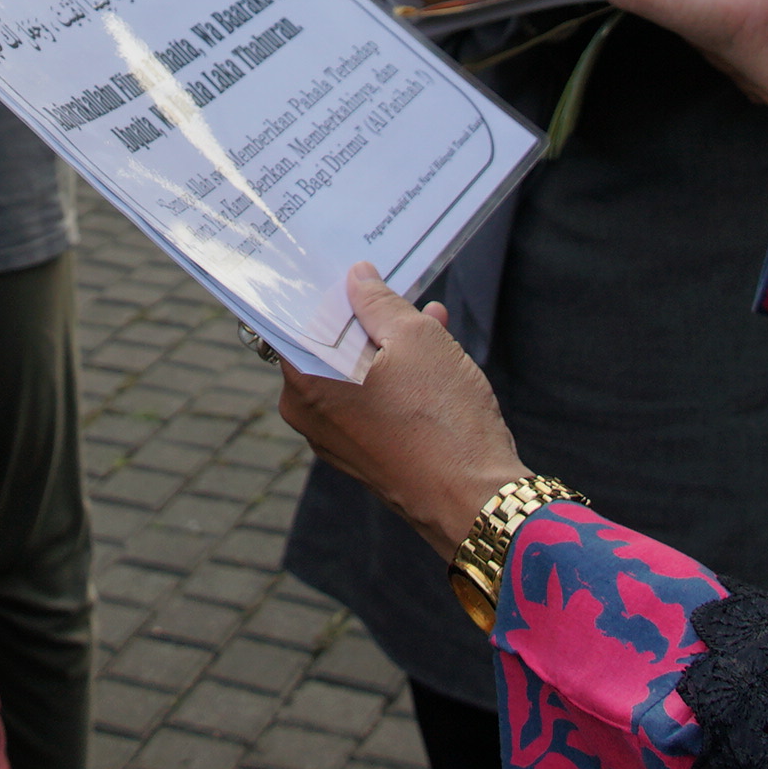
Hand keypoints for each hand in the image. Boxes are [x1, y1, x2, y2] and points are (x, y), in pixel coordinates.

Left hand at [278, 264, 526, 562]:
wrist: (475, 501)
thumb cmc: (440, 418)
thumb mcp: (415, 338)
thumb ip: (378, 302)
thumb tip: (356, 277)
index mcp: (303, 382)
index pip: (292, 321)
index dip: (319, 292)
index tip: (341, 268)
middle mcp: (308, 415)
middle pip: (326, 346)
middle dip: (363, 317)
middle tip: (393, 288)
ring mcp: (336, 440)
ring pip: (354, 374)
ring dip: (387, 345)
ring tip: (430, 318)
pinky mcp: (366, 456)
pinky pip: (370, 402)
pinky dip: (393, 377)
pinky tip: (434, 356)